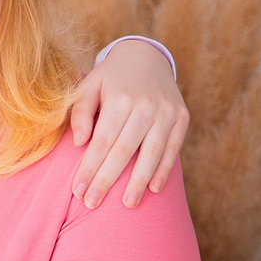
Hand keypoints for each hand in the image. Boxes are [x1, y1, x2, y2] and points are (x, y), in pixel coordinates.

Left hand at [70, 40, 188, 208]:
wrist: (145, 57)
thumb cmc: (110, 78)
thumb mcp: (89, 86)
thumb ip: (81, 112)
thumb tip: (79, 143)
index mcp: (120, 99)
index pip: (102, 142)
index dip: (89, 168)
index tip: (78, 190)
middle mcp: (146, 106)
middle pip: (124, 151)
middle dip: (107, 180)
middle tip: (93, 203)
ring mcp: (167, 112)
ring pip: (152, 153)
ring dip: (139, 181)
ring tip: (128, 204)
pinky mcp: (182, 117)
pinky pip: (173, 148)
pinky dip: (164, 169)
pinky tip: (153, 188)